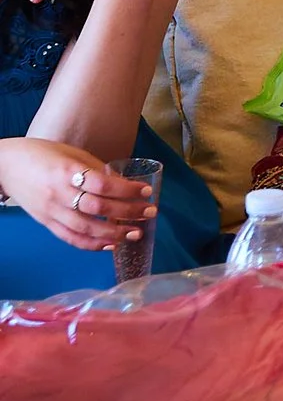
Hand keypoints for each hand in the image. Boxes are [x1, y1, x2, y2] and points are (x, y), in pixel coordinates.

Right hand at [0, 139, 153, 250]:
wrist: (6, 166)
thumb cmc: (44, 155)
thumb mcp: (73, 154)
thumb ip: (97, 170)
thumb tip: (125, 185)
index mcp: (67, 171)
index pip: (102, 184)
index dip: (127, 190)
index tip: (146, 191)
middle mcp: (59, 194)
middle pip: (97, 208)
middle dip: (127, 212)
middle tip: (150, 212)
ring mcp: (50, 211)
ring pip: (85, 228)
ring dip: (113, 233)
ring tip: (135, 233)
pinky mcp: (45, 222)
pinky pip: (69, 237)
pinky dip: (91, 244)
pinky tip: (110, 245)